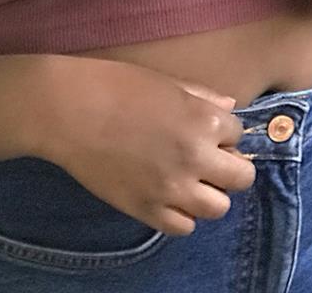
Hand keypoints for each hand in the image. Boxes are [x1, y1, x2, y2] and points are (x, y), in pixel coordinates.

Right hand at [40, 56, 256, 237]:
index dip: (224, 131)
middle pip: (241, 178)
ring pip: (218, 208)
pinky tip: (169, 196)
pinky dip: (182, 214)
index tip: (207, 128)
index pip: (238, 134)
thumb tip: (229, 107)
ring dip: (210, 193)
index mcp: (203, 121)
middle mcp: (195, 159)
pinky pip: (183, 227)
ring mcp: (172, 189)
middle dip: (231, 166)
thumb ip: (202, 97)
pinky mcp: (146, 211)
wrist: (70, 111)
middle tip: (209, 158)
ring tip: (189, 179)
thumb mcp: (166, 83)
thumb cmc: (117, 85)